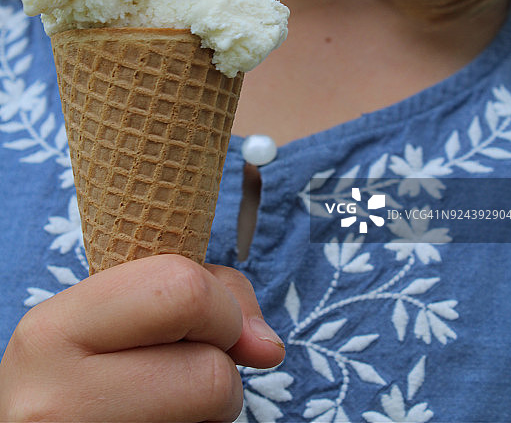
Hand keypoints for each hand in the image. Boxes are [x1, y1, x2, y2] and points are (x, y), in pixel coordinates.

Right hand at [0, 255, 283, 421]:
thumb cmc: (86, 363)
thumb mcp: (118, 311)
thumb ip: (200, 297)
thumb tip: (267, 347)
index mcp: (53, 329)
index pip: (182, 290)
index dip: (220, 306)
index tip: (211, 321)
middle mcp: (55, 400)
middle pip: (210, 372)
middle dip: (222, 366)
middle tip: (189, 370)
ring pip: (214, 415)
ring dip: (213, 406)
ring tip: (167, 400)